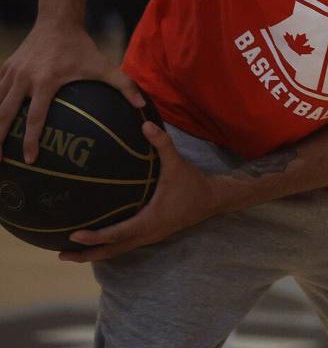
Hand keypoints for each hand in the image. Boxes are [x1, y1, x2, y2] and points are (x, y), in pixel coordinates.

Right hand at [0, 21, 144, 163]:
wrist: (57, 21)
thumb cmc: (81, 47)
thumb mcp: (103, 65)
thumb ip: (124, 85)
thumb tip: (142, 105)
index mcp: (45, 82)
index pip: (35, 118)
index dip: (31, 140)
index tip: (29, 159)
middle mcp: (24, 79)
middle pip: (4, 115)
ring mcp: (12, 73)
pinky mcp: (6, 67)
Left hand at [59, 122, 221, 262]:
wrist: (213, 199)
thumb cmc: (193, 183)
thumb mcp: (177, 163)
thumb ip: (162, 144)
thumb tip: (145, 124)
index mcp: (150, 221)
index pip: (118, 233)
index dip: (95, 237)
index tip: (74, 236)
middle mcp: (148, 234)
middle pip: (113, 251)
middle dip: (87, 254)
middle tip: (61, 255)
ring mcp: (151, 237)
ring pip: (119, 251)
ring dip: (97, 253)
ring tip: (72, 253)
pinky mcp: (153, 235)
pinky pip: (126, 245)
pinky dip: (110, 246)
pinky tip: (99, 240)